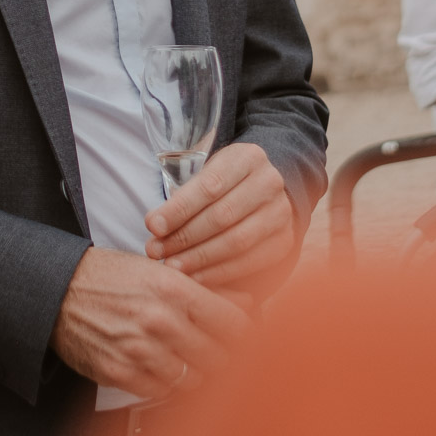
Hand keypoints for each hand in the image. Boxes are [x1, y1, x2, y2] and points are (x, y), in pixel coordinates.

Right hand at [50, 247, 249, 398]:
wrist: (57, 289)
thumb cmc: (109, 276)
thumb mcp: (158, 271)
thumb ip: (205, 289)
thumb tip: (247, 302)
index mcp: (174, 289)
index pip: (233, 324)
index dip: (245, 335)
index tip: (245, 339)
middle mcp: (160, 320)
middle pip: (218, 357)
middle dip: (221, 357)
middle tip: (216, 353)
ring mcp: (139, 349)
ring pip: (192, 379)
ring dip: (193, 373)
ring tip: (186, 361)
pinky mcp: (119, 371)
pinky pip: (160, 391)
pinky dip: (164, 384)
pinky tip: (160, 368)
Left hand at [144, 142, 296, 299]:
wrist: (264, 192)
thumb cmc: (225, 183)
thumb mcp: (207, 174)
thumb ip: (183, 197)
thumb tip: (154, 226)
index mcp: (248, 157)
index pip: (210, 185)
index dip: (179, 208)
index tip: (152, 226)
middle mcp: (270, 183)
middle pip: (222, 215)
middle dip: (184, 236)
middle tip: (156, 251)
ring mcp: (281, 213)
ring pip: (236, 241)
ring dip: (199, 258)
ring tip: (172, 266)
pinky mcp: (284, 241)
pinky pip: (249, 262)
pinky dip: (219, 273)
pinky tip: (195, 277)